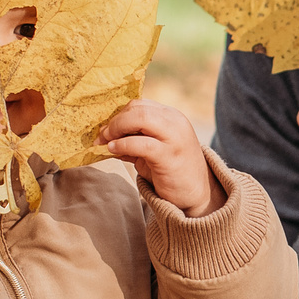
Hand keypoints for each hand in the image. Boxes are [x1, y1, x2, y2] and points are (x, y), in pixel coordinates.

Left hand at [101, 100, 226, 217]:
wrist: (196, 194)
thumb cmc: (171, 171)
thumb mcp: (152, 149)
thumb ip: (134, 138)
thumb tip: (104, 134)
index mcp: (171, 117)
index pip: (140, 104)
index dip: (119, 114)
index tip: (105, 129)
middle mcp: (175, 122)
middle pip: (138, 108)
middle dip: (115, 121)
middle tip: (102, 135)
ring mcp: (174, 137)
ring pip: (140, 118)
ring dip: (116, 128)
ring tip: (106, 142)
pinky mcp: (169, 156)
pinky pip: (142, 143)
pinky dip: (123, 144)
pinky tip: (113, 150)